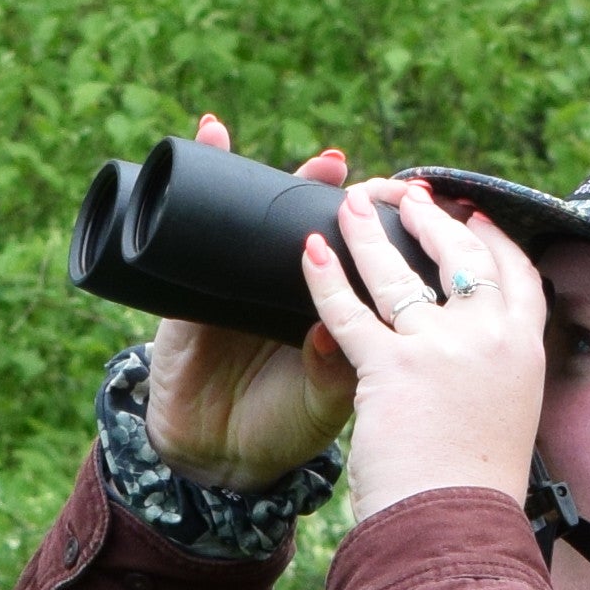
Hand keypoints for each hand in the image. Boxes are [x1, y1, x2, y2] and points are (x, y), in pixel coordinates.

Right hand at [139, 117, 359, 485]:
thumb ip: (333, 369)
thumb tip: (332, 327)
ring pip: (254, 212)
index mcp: (334, 307)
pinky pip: (191, 228)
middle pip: (308, 217)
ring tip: (266, 143)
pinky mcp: (192, 289)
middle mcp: (288, 284)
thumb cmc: (284, 427)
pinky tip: (211, 133)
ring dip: (263, 167)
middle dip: (321, 185)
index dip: (377, 222)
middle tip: (334, 165)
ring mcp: (239, 279)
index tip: (398, 197)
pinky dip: (195, 177)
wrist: (219, 457)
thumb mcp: (321, 404)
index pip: (359, 252)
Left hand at [298, 174, 546, 510]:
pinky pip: (351, 311)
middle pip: (459, 256)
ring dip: (369, 231)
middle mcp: (490, 339)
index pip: (518, 275)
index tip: (475, 218)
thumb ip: (493, 383)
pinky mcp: (392, 369)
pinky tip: (309, 252)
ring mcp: (443, 349)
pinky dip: (326, 278)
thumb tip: (479, 372)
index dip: (493, 240)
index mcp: (524, 352)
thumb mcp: (505, 422)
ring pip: (399, 272)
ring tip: (349, 204)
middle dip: (429, 217)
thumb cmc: (475, 489)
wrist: (456, 527)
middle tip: (405, 195)